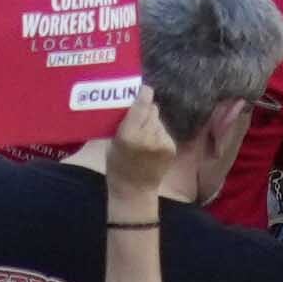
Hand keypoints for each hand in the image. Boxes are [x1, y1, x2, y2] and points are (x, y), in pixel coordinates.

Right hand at [94, 92, 202, 214]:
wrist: (134, 191)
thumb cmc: (117, 166)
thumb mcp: (112, 142)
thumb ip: (122, 122)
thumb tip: (129, 101)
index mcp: (129, 134)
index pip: (142, 103)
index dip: (143, 93)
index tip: (142, 90)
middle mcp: (148, 136)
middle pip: (152, 109)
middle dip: (145, 111)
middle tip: (138, 119)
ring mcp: (161, 142)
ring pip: (158, 120)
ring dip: (152, 124)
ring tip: (143, 136)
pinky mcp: (170, 148)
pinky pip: (164, 132)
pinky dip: (158, 135)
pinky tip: (151, 146)